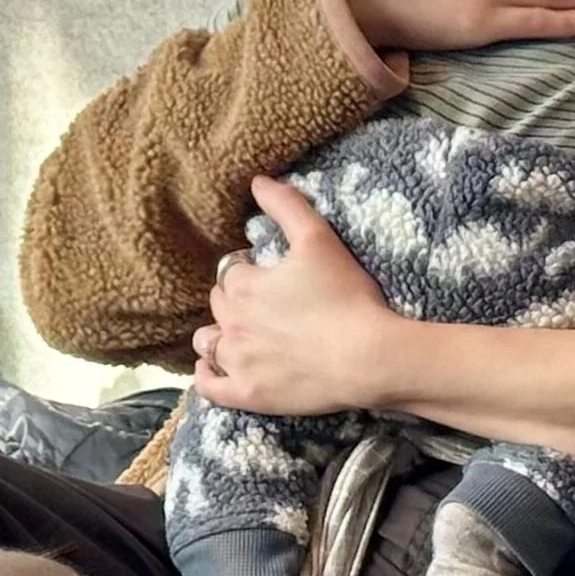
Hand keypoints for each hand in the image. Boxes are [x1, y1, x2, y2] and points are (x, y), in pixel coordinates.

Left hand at [192, 179, 405, 415]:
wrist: (368, 358)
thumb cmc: (348, 297)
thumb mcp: (320, 240)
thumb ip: (287, 207)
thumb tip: (257, 181)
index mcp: (244, 286)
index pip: (231, 273)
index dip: (251, 273)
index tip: (276, 279)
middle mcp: (231, 323)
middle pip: (219, 306)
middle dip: (235, 302)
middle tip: (268, 306)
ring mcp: (237, 362)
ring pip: (208, 343)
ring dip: (219, 336)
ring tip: (242, 335)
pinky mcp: (248, 394)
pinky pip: (210, 387)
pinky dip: (206, 375)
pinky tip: (212, 369)